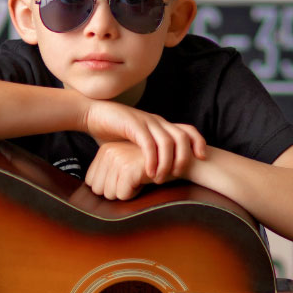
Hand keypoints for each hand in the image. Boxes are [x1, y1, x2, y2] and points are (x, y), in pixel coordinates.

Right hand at [83, 100, 205, 183]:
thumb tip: (157, 171)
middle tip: (177, 175)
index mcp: (161, 125)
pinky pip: (148, 143)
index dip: (199, 143)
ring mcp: (145, 122)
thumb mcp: (135, 143)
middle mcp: (157, 122)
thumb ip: (147, 153)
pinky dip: (152, 159)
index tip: (201, 159)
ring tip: (161, 178)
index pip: (189, 130)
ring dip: (167, 162)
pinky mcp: (133, 125)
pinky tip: (149, 172)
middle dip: (184, 158)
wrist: (91, 113)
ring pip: (168, 142)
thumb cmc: (112, 131)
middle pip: (183, 137)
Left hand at [84, 141, 155, 199]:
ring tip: (139, 177)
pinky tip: (144, 180)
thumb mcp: (125, 164)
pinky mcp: (128, 168)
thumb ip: (109, 172)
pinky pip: (122, 195)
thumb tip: (95, 189)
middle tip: (133, 178)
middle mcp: (108, 151)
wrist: (179, 160)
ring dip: (127, 191)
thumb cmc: (153, 165)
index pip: (91, 183)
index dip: (111, 186)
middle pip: (98, 190)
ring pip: (110, 194)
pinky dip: (134, 193)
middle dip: (117, 190)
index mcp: (105, 150)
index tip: (127, 176)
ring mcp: (117, 158)